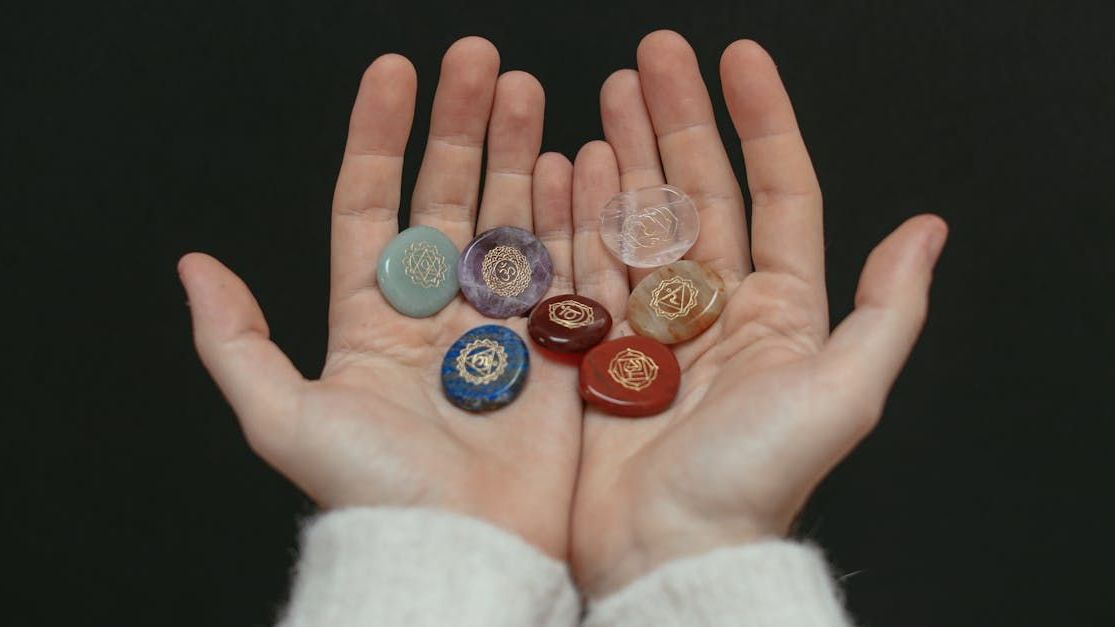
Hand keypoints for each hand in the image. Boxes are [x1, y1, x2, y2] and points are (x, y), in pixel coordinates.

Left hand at [178, 38, 580, 557]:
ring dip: (520, 154)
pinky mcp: (556, 348)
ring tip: (529, 92)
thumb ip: (237, 340)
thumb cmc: (374, 492)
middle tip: (480, 62)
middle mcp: (436, 312)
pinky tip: (578, 163)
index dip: (381, 136)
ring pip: (510, 220)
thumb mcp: (282, 416)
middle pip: (450, 198)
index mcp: (370, 318)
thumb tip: (194, 268)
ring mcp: (501, 325)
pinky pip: (565, 267)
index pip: (372, 203)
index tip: (396, 71)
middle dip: (464, 127)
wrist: (464, 550)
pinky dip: (574, 213)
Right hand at [568, 31, 947, 594]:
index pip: (776, 194)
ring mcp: (651, 328)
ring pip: (638, 222)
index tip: (736, 59)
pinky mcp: (598, 350)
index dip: (759, 122)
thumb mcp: (841, 393)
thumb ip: (887, 310)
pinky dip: (575, 218)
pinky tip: (565, 170)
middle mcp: (716, 311)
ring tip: (606, 97)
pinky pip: (586, 269)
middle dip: (675, 122)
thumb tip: (928, 232)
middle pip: (698, 194)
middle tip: (652, 57)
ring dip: (623, 157)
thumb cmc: (752, 481)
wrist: (666, 549)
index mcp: (779, 311)